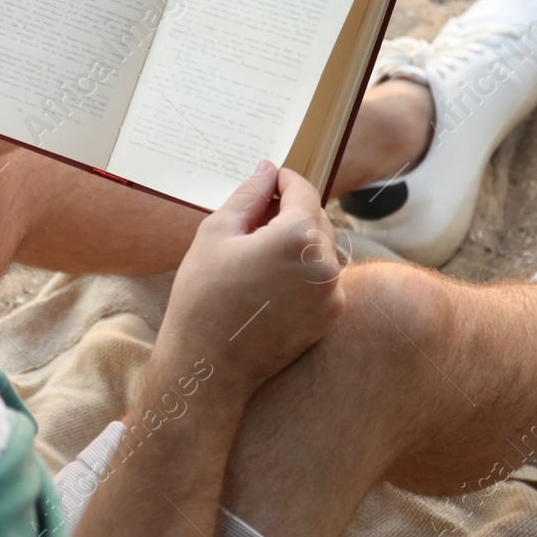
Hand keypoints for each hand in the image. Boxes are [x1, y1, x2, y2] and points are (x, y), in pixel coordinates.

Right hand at [154, 161, 346, 401]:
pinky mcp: (330, 316)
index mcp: (298, 238)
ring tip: (256, 256)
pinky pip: (322, 278)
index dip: (284, 180)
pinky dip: (302, 271)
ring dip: (296, 242)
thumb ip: (249, 195)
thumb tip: (268, 170)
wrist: (209, 366)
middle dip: (289, 213)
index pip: (303, 190)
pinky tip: (268, 283)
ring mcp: (332, 293)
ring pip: (320, 248)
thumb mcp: (216, 233)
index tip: (267, 181)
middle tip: (252, 222)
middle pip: (316, 218)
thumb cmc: (203, 297)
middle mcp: (326, 264)